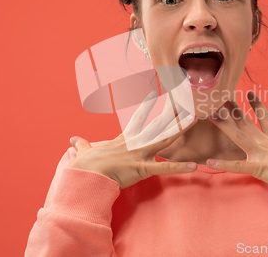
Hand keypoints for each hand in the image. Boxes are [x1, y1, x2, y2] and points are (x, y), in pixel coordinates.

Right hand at [68, 91, 197, 188]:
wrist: (85, 174)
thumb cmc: (85, 165)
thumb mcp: (84, 151)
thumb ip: (82, 144)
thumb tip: (72, 138)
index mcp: (124, 139)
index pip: (137, 118)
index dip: (146, 106)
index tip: (153, 93)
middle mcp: (135, 143)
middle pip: (157, 124)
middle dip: (172, 113)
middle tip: (185, 102)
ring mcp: (140, 154)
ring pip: (165, 138)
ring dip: (181, 129)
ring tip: (195, 119)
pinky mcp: (142, 168)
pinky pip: (164, 168)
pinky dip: (179, 168)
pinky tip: (193, 166)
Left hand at [206, 91, 267, 184]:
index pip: (265, 117)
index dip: (257, 105)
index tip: (250, 92)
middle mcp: (265, 142)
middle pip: (245, 122)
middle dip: (232, 108)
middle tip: (220, 96)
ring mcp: (260, 154)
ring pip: (237, 136)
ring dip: (223, 125)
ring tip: (209, 114)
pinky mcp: (257, 167)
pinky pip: (236, 166)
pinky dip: (223, 165)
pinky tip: (208, 162)